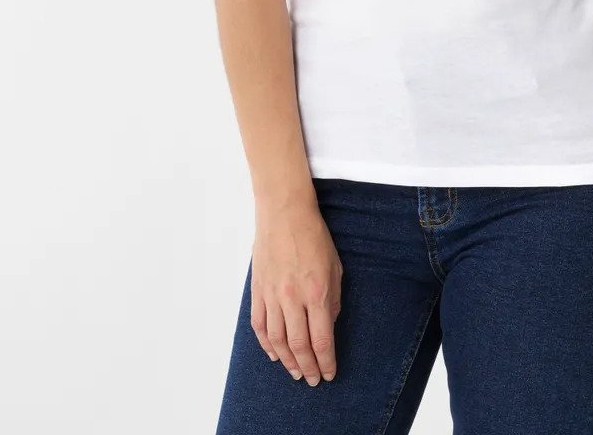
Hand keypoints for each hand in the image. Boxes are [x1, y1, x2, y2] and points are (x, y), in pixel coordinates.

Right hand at [249, 199, 343, 385]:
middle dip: (308, 367)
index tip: (330, 373)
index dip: (326, 361)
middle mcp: (292, 298)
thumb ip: (333, 298)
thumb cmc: (313, 235)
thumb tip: (328, 323)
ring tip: (296, 372)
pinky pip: (259, 325)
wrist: (285, 213)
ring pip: (277, 340)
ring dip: (287, 361)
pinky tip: (273, 354)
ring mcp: (272, 295)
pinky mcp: (257, 290)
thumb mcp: (335, 266)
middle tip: (313, 380)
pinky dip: (265, 344)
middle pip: (299, 345)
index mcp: (316, 292)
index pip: (321, 339)